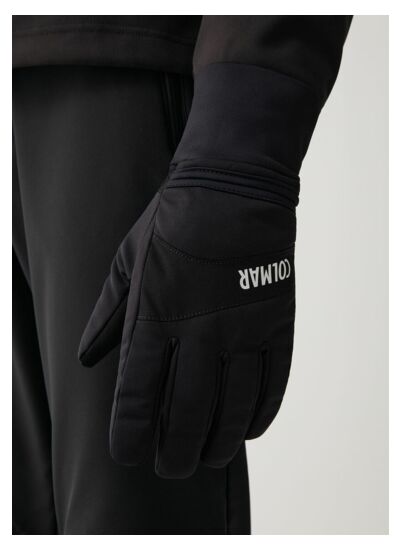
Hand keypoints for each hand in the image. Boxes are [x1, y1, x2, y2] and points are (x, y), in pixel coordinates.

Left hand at [79, 162, 296, 477]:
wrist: (234, 189)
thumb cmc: (174, 223)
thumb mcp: (127, 262)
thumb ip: (108, 314)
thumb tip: (87, 359)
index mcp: (155, 316)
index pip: (137, 395)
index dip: (131, 435)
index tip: (130, 455)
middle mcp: (198, 331)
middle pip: (186, 414)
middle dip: (176, 452)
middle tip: (172, 467)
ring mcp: (241, 329)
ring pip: (232, 408)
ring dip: (219, 444)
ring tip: (209, 460)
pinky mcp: (275, 323)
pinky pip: (272, 384)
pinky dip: (260, 415)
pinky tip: (248, 430)